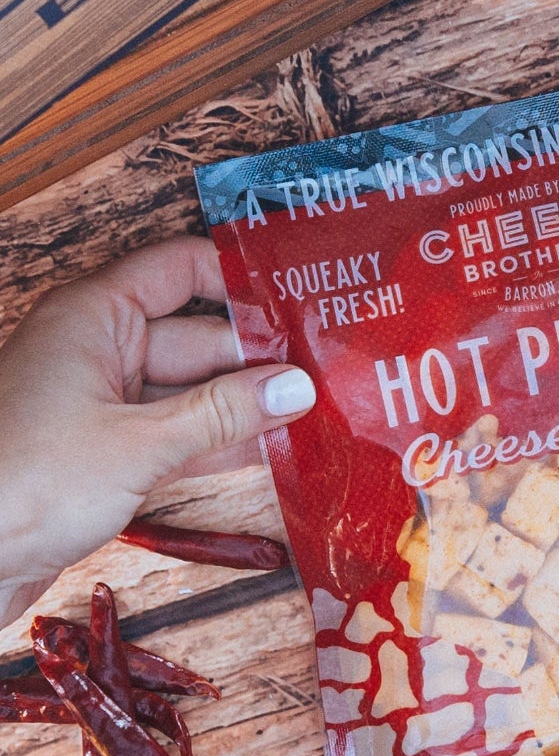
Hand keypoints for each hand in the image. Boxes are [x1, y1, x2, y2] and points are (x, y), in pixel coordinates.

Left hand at [0, 237, 313, 625]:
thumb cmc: (26, 484)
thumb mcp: (141, 444)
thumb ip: (224, 415)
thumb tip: (295, 388)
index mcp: (93, 319)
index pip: (178, 271)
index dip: (238, 281)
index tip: (300, 299)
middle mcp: (98, 352)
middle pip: (197, 337)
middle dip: (260, 356)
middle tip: (331, 374)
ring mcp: (103, 405)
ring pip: (193, 392)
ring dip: (247, 406)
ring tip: (319, 414)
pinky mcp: (107, 454)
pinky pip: (179, 435)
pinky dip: (221, 443)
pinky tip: (275, 450)